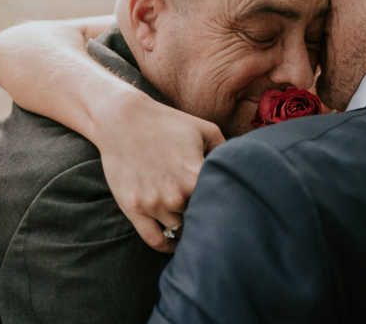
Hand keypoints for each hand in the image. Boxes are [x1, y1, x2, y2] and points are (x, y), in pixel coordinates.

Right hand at [91, 90, 224, 252]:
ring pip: (179, 230)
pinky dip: (167, 246)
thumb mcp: (205, 129)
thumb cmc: (167, 122)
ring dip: (187, 229)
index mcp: (196, 175)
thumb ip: (227, 151)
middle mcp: (175, 194)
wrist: (122, 119)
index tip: (233, 210)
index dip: (228, 208)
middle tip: (215, 220)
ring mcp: (153, 203)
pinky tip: (175, 243)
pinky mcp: (133, 209)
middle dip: (208, 219)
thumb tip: (244, 169)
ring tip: (195, 227)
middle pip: (201, 220)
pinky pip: (155, 241)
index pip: (221, 205)